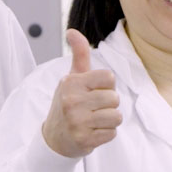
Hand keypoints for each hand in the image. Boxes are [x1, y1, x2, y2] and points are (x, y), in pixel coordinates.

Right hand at [42, 29, 121, 156]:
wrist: (54, 138)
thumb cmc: (68, 103)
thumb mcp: (72, 78)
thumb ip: (79, 55)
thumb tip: (72, 31)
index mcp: (71, 83)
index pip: (109, 77)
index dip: (106, 85)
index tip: (94, 91)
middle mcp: (72, 101)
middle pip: (114, 98)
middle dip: (108, 104)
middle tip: (92, 109)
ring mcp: (77, 122)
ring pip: (116, 117)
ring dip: (109, 120)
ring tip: (94, 121)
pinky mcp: (84, 140)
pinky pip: (112, 133)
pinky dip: (106, 134)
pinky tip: (92, 132)